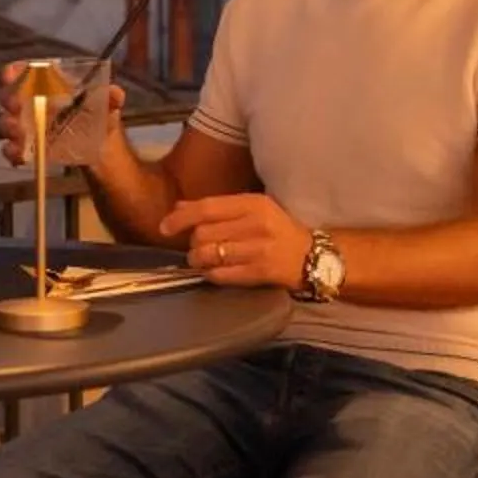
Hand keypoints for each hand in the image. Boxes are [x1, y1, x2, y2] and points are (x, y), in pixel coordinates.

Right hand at [0, 63, 127, 166]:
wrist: (102, 151)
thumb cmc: (101, 118)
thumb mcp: (108, 106)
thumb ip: (111, 98)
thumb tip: (116, 94)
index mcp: (50, 86)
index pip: (25, 73)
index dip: (13, 72)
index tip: (9, 76)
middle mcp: (33, 102)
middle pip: (9, 96)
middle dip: (9, 100)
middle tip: (17, 107)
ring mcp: (28, 126)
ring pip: (7, 123)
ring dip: (10, 127)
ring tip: (22, 133)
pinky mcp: (29, 148)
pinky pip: (11, 149)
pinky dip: (13, 153)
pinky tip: (22, 157)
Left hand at [161, 192, 313, 289]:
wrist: (313, 257)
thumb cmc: (278, 230)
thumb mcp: (252, 210)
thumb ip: (217, 208)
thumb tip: (180, 207)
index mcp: (253, 203)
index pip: (207, 207)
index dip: (180, 218)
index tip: (165, 227)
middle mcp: (256, 224)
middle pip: (203, 233)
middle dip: (192, 243)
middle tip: (196, 248)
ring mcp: (259, 250)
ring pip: (208, 255)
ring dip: (197, 260)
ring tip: (201, 261)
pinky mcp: (260, 272)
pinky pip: (220, 274)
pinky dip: (210, 274)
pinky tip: (214, 271)